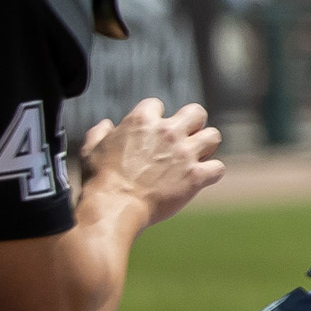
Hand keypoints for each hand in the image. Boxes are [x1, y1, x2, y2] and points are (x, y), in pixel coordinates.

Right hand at [78, 97, 225, 225]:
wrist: (114, 206)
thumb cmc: (100, 179)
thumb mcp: (91, 149)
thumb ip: (100, 132)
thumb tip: (107, 124)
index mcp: (141, 121)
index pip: (157, 104)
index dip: (154, 117)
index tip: (150, 132)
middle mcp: (168, 132)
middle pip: (196, 112)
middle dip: (192, 123)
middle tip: (184, 139)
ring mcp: (184, 153)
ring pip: (213, 136)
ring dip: (206, 146)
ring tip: (194, 158)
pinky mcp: (195, 175)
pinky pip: (218, 167)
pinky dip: (212, 173)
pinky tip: (200, 178)